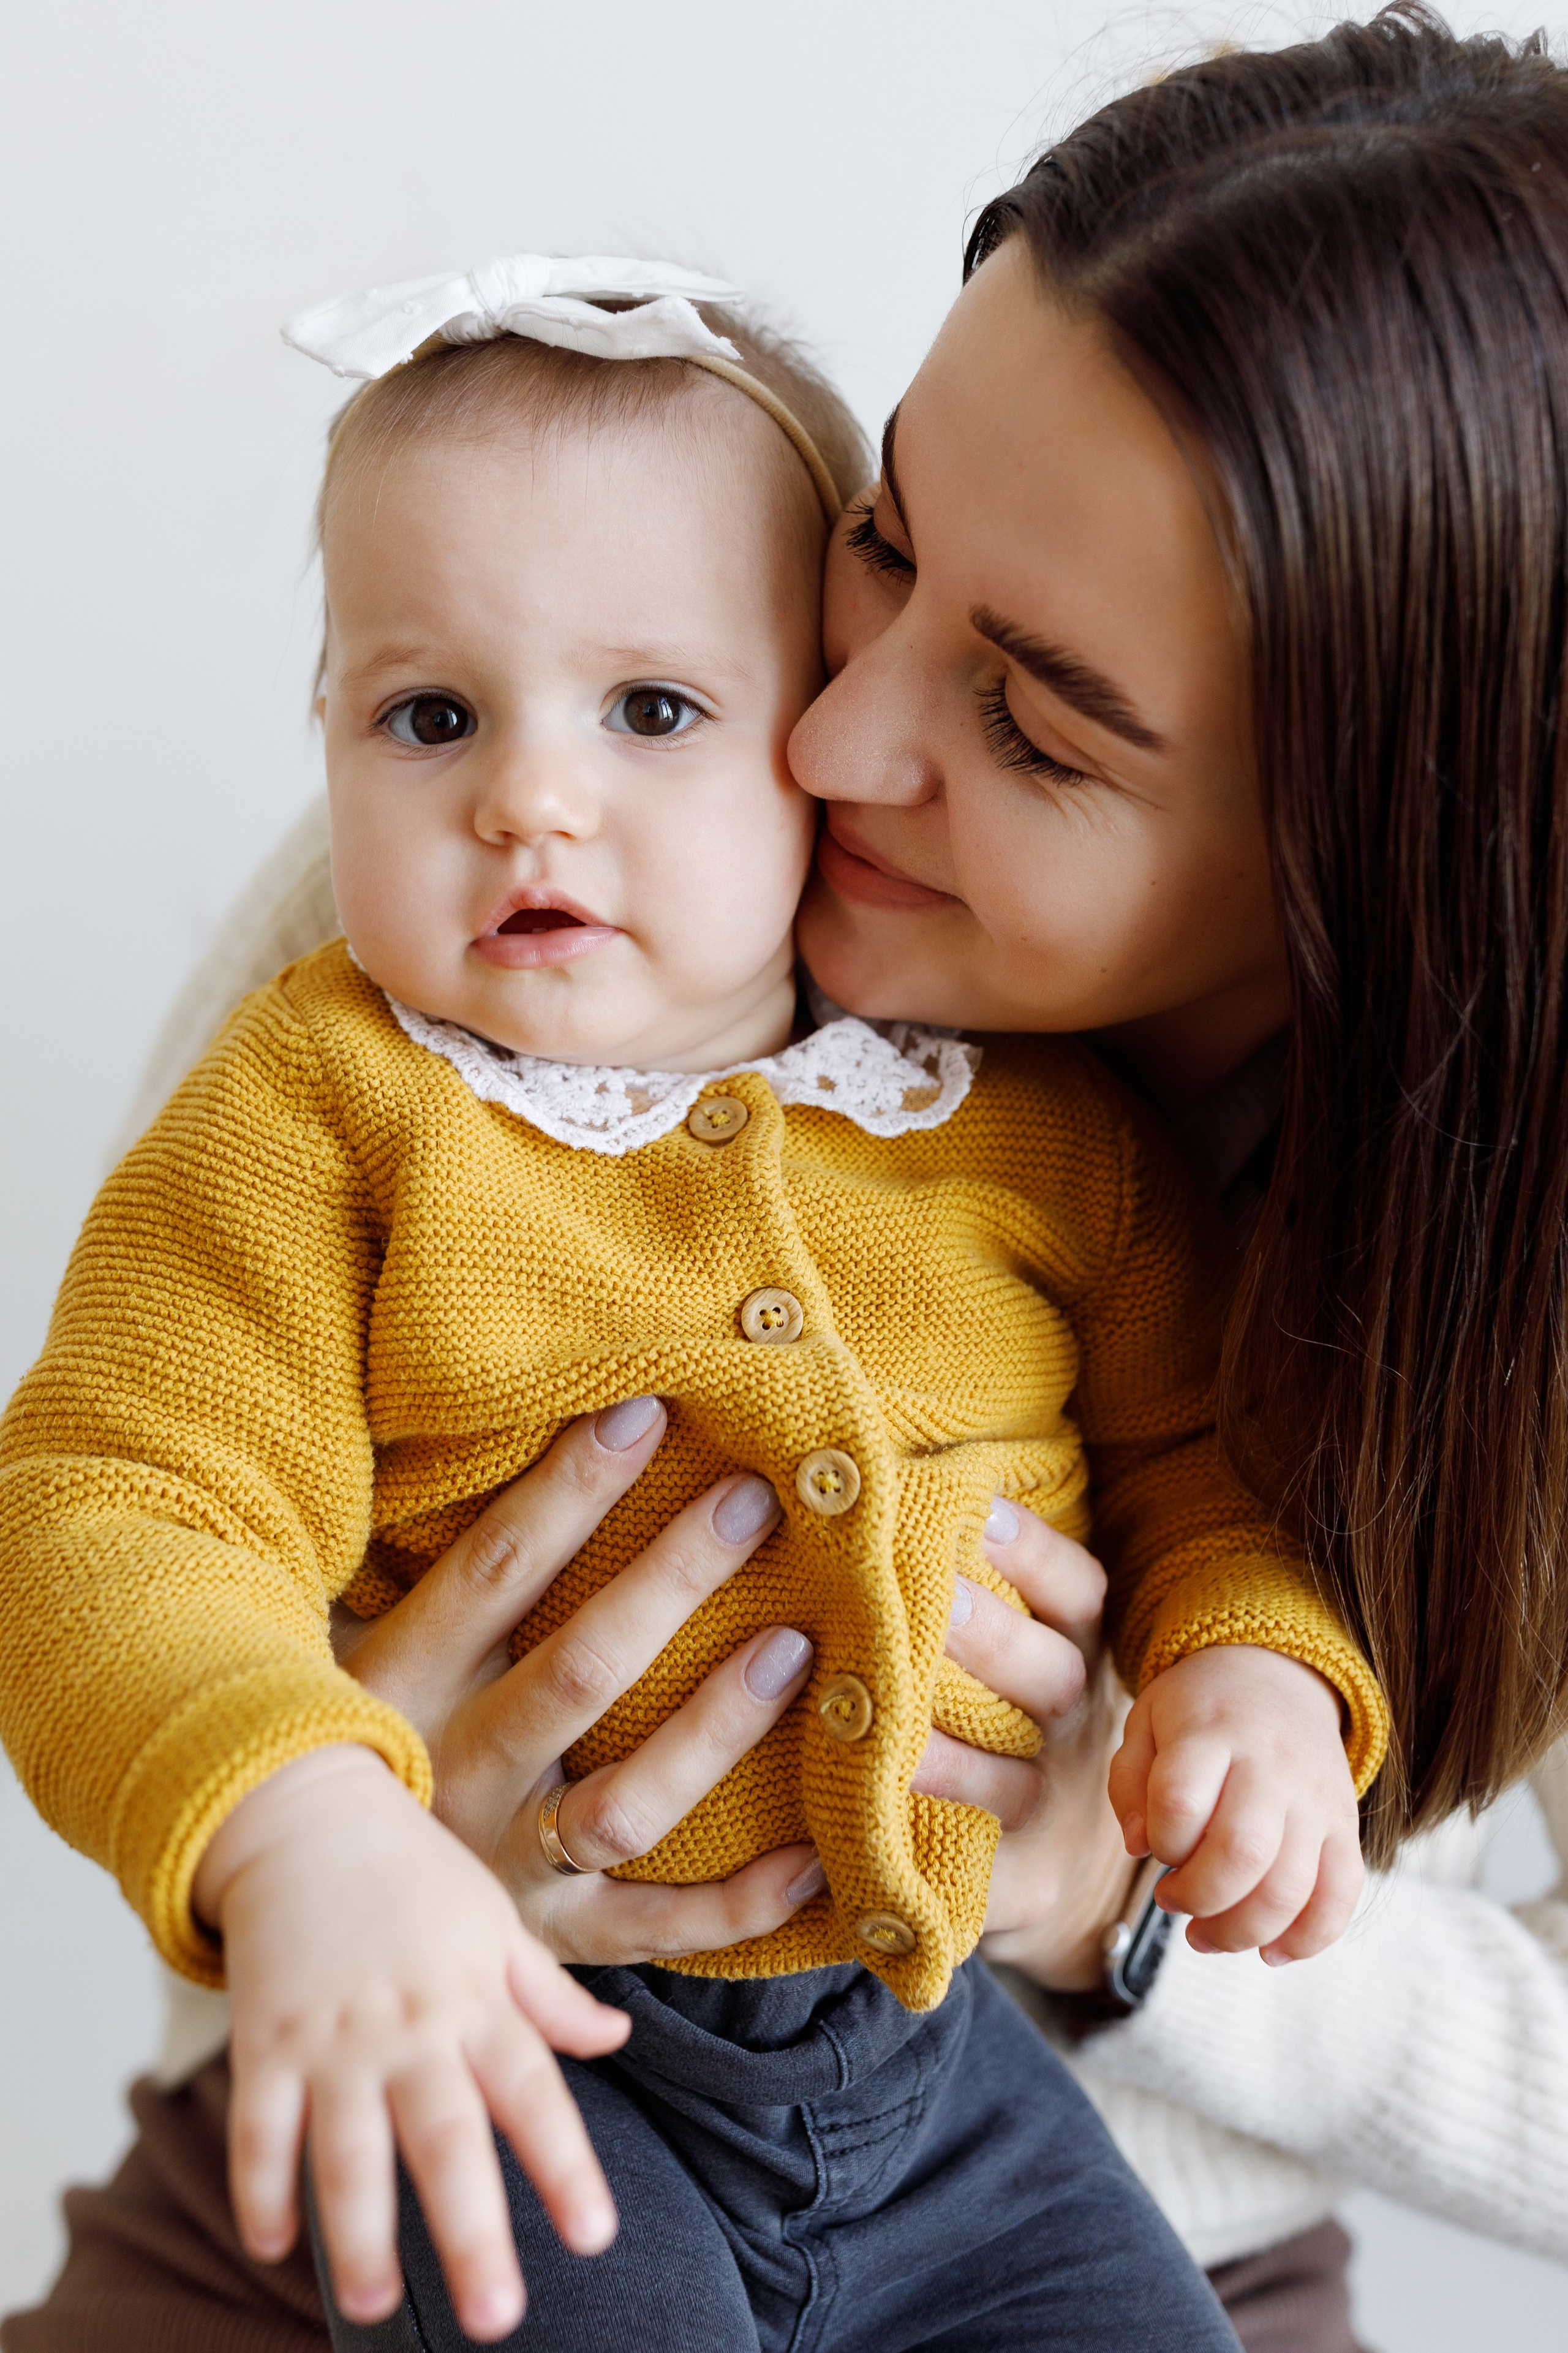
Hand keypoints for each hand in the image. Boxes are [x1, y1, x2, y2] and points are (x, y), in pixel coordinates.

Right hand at [194, 1745, 627, 2341]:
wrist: (308, 1814)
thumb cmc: (413, 1875)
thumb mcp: (495, 1921)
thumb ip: (548, 1994)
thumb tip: (617, 2040)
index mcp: (475, 2000)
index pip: (532, 2092)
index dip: (565, 2164)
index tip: (594, 2233)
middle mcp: (409, 2026)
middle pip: (445, 2139)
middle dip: (469, 2231)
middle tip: (495, 2316)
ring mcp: (331, 2037)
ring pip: (346, 2150)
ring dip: (357, 2233)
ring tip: (374, 2308)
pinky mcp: (263, 2040)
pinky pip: (258, 2127)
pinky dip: (260, 2187)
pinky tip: (271, 2245)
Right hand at [337, 1395, 821, 1960]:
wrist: (320, 1918)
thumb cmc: (366, 1735)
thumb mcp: (358, 1642)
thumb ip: (425, 1564)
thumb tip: (515, 1426)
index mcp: (401, 1685)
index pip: (494, 1569)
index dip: (569, 1488)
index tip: (646, 1411)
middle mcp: (455, 1777)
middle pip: (576, 1672)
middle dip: (670, 1579)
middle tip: (753, 1500)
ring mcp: (507, 1869)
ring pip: (626, 1805)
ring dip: (715, 1728)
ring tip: (794, 1649)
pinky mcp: (555, 1942)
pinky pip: (660, 1928)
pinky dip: (743, 1901)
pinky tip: (820, 1854)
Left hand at [909, 1501, 1132, 1991]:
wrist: (1058, 1859)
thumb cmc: (1008, 1710)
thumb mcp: (1021, 1639)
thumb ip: (967, 1572)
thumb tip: (877, 1470)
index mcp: (1077, 1650)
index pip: (1074, 1589)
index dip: (1029, 1550)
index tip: (974, 1509)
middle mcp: (1074, 1722)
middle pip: (1045, 1674)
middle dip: (988, 1635)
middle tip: (931, 1597)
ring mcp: (1047, 1802)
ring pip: (1007, 1773)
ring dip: (943, 1746)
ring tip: (872, 1714)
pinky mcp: (1015, 1877)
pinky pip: (974, 1863)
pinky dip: (921, 1843)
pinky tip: (862, 1815)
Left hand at [1108, 1644, 1363, 1962]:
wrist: (1278, 1676)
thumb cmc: (1199, 1710)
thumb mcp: (1146, 1722)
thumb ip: (1129, 1783)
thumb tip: (1138, 1846)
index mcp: (1211, 1732)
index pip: (1181, 1802)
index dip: (1160, 1841)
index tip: (1153, 1844)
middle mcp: (1271, 1766)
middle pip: (1242, 1853)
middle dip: (1198, 1898)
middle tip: (1172, 1899)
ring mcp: (1315, 1800)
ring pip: (1292, 1887)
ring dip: (1241, 1930)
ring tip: (1206, 1934)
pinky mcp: (1345, 1826)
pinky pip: (1343, 1895)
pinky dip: (1309, 1938)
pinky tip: (1270, 1952)